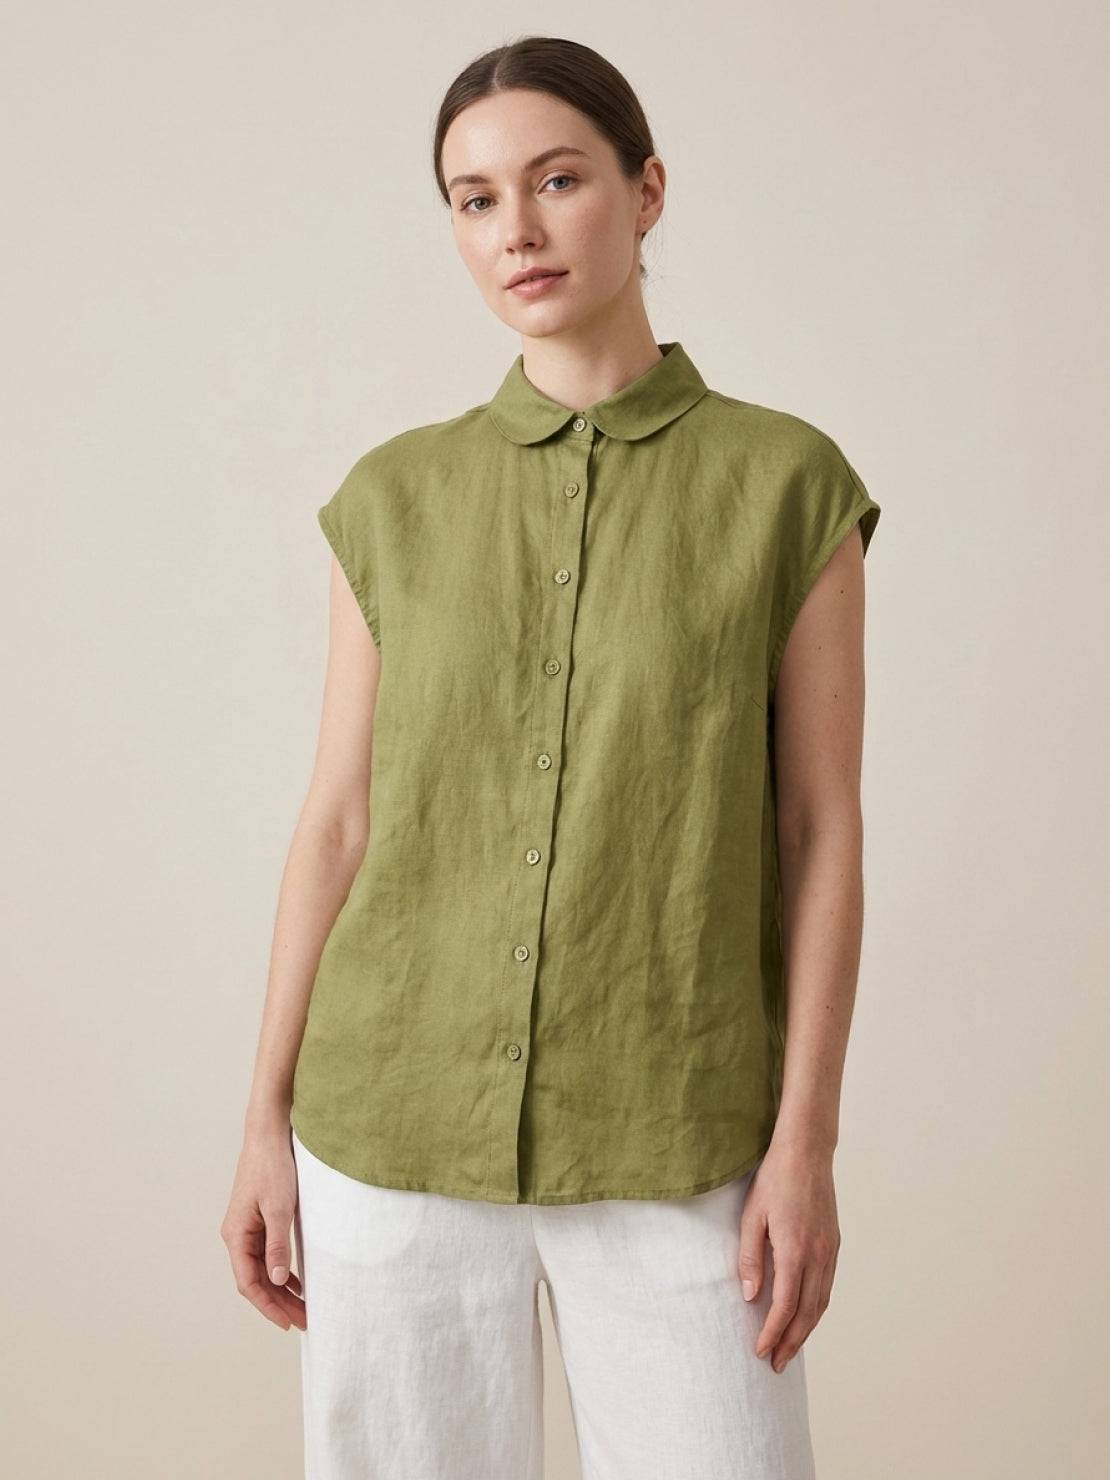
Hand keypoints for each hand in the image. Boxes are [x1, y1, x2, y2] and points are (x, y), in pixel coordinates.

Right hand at [219, 1122, 306, 1330]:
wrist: (270, 1135)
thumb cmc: (273, 1167)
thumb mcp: (280, 1209)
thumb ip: (278, 1246)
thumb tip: (279, 1280)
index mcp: (236, 1235)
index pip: (249, 1283)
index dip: (268, 1306)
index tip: (288, 1323)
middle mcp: (237, 1235)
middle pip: (256, 1280)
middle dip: (278, 1303)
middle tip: (304, 1321)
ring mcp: (247, 1228)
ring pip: (263, 1269)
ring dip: (282, 1289)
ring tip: (304, 1308)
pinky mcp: (259, 1220)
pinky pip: (267, 1254)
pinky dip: (282, 1271)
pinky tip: (298, 1282)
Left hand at [738, 1141, 839, 1372]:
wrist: (807, 1152)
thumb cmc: (774, 1180)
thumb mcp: (751, 1216)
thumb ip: (750, 1258)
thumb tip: (750, 1296)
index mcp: (795, 1250)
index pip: (784, 1306)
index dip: (773, 1333)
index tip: (760, 1350)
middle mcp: (818, 1255)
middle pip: (807, 1313)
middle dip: (791, 1342)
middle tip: (776, 1364)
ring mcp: (830, 1250)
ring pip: (821, 1303)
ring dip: (806, 1330)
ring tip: (789, 1349)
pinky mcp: (834, 1244)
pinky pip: (827, 1286)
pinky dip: (816, 1309)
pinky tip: (805, 1316)